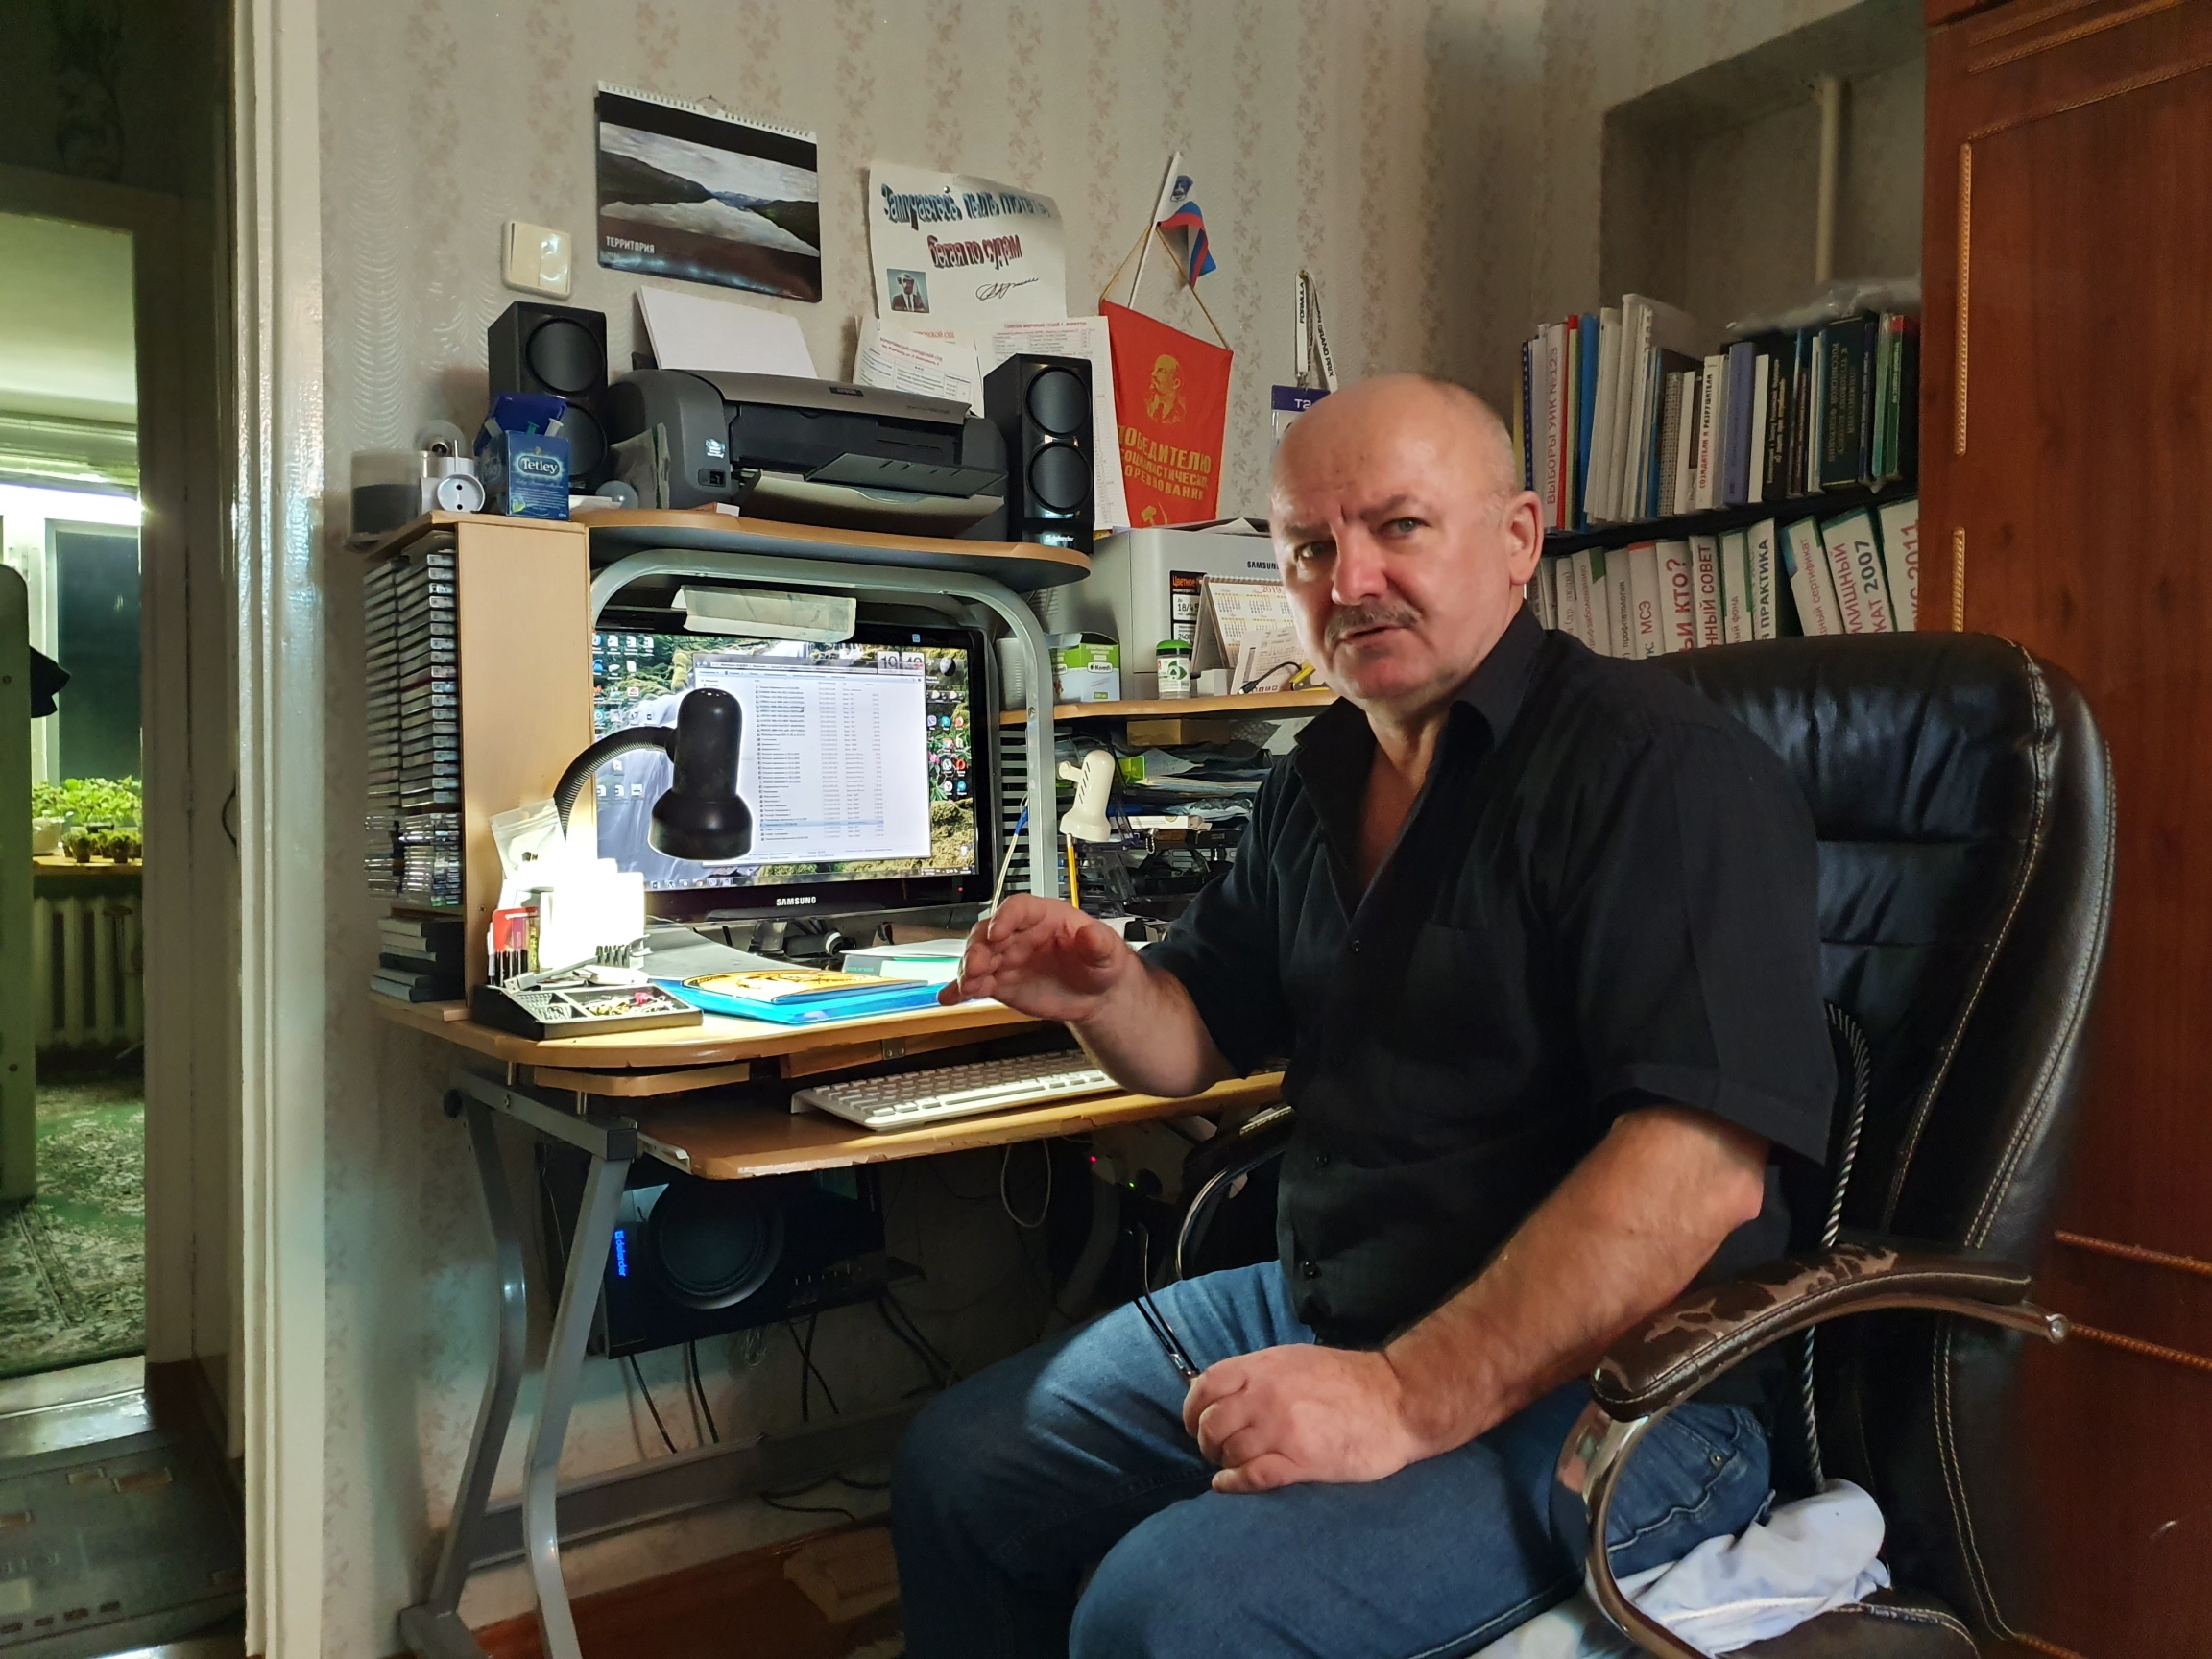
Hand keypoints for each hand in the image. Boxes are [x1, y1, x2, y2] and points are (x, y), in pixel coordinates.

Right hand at [938, 894, 1135, 1021]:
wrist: (1095, 993)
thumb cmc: (1099, 962)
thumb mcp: (1107, 952)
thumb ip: (1099, 943)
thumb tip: (1091, 934)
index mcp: (1044, 917)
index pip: (1018, 908)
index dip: (1005, 918)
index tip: (997, 932)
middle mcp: (1019, 934)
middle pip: (988, 932)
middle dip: (977, 948)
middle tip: (975, 966)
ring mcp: (1006, 958)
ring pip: (977, 957)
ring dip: (967, 970)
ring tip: (966, 986)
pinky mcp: (1000, 982)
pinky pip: (976, 984)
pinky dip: (960, 990)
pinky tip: (949, 997)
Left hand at [1182, 1344, 1429, 1493]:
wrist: (1398, 1400)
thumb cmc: (1350, 1380)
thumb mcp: (1296, 1361)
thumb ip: (1260, 1374)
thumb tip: (1224, 1392)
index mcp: (1264, 1367)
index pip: (1206, 1386)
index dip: (1192, 1409)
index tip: (1194, 1424)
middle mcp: (1266, 1395)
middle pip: (1211, 1423)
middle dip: (1206, 1441)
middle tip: (1216, 1451)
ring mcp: (1282, 1428)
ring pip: (1229, 1451)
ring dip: (1223, 1463)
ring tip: (1232, 1466)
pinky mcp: (1302, 1460)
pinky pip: (1253, 1475)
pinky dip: (1233, 1483)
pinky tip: (1228, 1485)